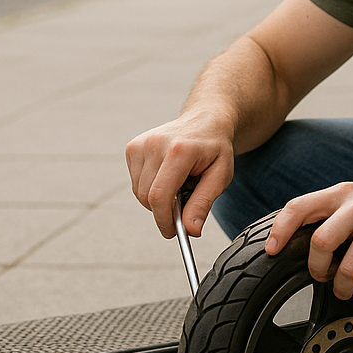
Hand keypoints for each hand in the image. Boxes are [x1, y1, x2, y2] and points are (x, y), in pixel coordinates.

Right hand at [125, 112, 234, 238]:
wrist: (205, 120)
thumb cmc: (215, 149)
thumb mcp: (220, 177)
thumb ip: (203, 203)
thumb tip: (191, 231)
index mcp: (179, 151)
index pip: (160, 196)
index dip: (164, 220)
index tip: (173, 232)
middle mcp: (155, 144)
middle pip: (146, 197)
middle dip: (163, 211)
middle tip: (183, 207)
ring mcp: (140, 144)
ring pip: (138, 192)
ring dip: (156, 199)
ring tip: (178, 184)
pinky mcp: (132, 147)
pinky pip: (135, 182)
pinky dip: (149, 187)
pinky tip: (167, 176)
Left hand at [265, 182, 352, 299]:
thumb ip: (332, 213)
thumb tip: (295, 239)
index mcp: (345, 193)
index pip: (300, 207)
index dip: (280, 231)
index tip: (272, 251)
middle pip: (320, 242)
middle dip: (316, 268)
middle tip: (323, 275)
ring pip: (345, 268)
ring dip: (342, 287)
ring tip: (346, 288)